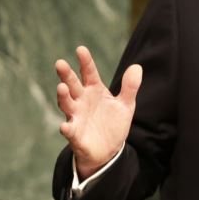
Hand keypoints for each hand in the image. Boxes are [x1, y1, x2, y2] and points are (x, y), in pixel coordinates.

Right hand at [55, 46, 141, 180]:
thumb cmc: (113, 123)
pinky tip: (65, 126)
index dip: (85, 62)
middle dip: (66, 75)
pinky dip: (67, 128)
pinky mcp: (76, 135)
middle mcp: (82, 101)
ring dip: (63, 97)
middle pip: (73, 85)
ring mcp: (77, 117)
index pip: (89, 73)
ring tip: (61, 87)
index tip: (81, 49)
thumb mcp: (125, 104)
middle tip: (60, 63)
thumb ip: (130, 87)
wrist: (108, 150)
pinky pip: (70, 131)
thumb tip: (137, 67)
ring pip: (67, 104)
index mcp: (94, 90)